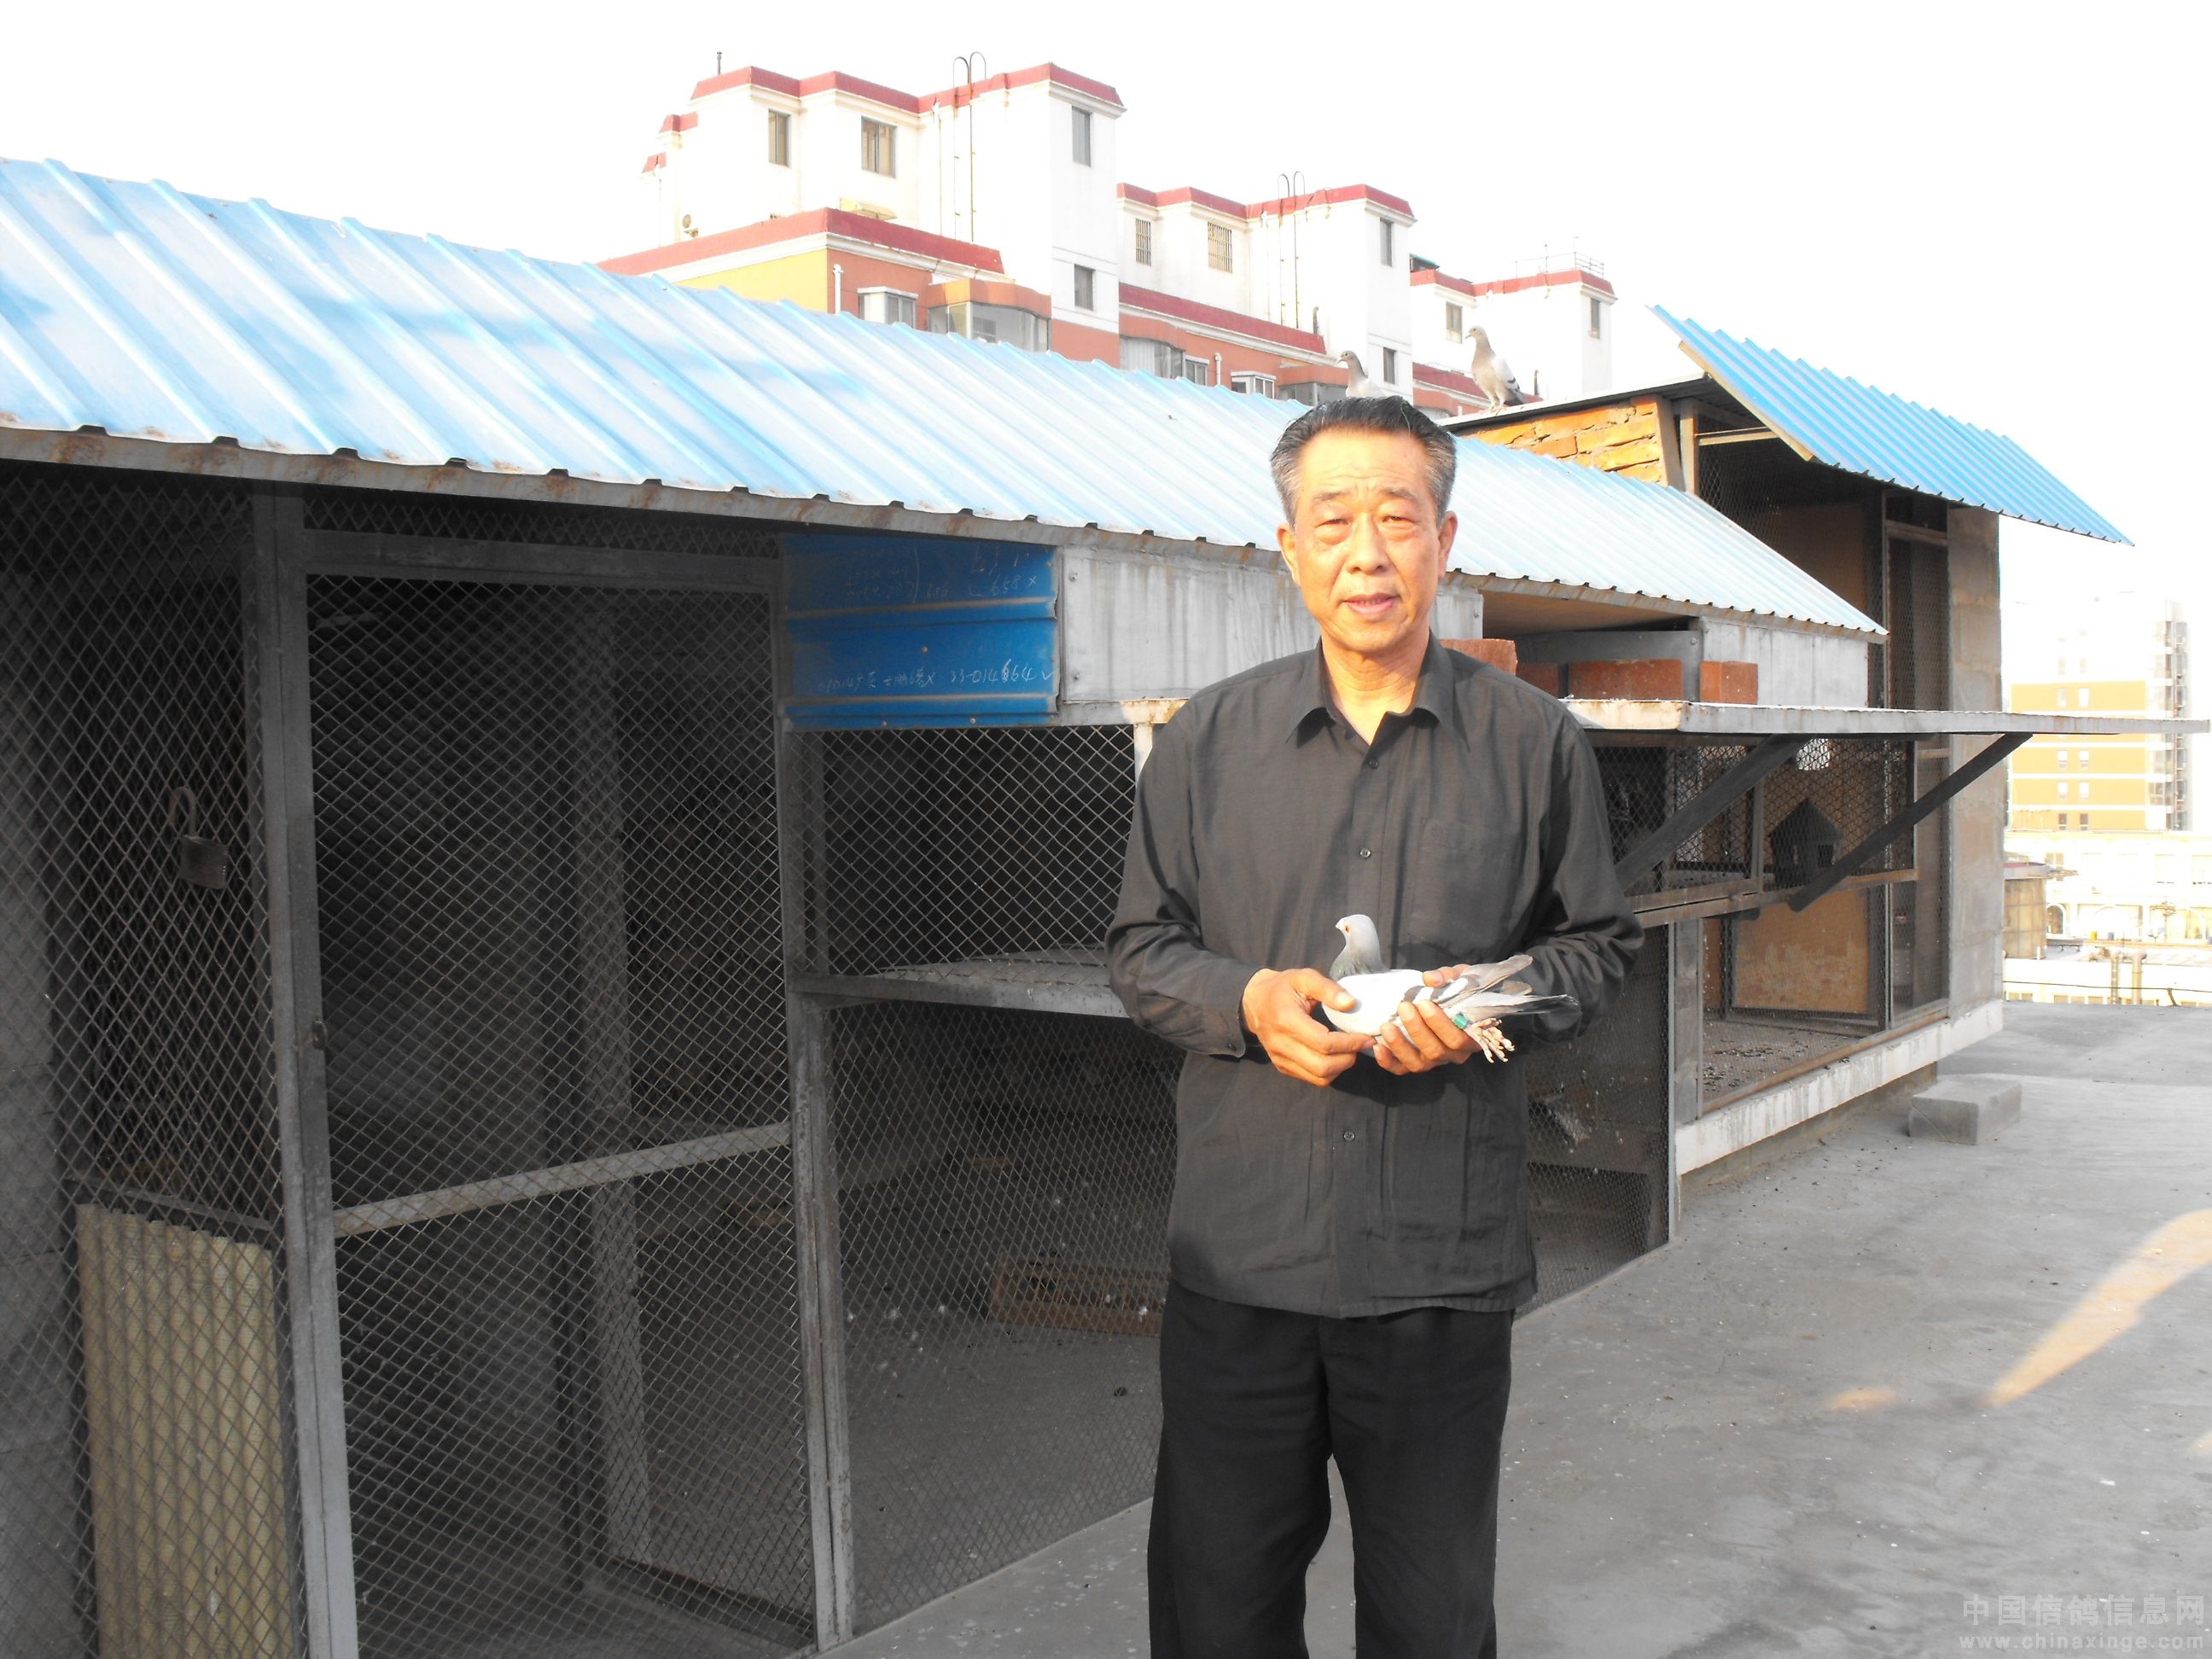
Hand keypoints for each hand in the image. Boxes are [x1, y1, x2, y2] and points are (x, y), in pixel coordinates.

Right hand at [1242, 968, 1370, 1086]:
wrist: (1255, 1002)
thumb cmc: (1283, 988)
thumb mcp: (1304, 977)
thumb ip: (1328, 988)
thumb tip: (1351, 1004)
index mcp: (1286, 1020)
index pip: (1324, 1043)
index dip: (1350, 1043)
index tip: (1366, 1037)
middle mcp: (1281, 1044)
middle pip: (1322, 1065)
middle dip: (1349, 1058)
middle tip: (1361, 1044)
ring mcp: (1280, 1059)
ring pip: (1319, 1077)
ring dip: (1341, 1067)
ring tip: (1350, 1051)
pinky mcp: (1282, 1067)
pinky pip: (1312, 1079)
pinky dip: (1330, 1072)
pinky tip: (1336, 1056)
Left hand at [1373, 966, 1513, 1073]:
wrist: (1449, 998)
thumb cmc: (1459, 988)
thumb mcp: (1461, 976)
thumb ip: (1449, 977)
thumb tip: (1430, 979)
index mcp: (1470, 1036)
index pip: (1458, 1039)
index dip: (1440, 1024)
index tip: (1424, 1003)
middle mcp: (1454, 1054)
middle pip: (1436, 1051)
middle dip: (1417, 1030)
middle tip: (1404, 1007)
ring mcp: (1434, 1061)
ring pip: (1418, 1063)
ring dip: (1400, 1045)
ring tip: (1387, 1025)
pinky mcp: (1415, 1063)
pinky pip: (1401, 1069)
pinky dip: (1388, 1061)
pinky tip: (1377, 1047)